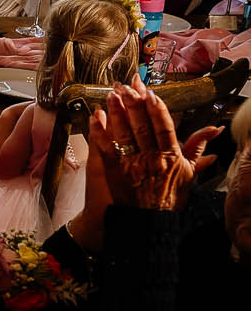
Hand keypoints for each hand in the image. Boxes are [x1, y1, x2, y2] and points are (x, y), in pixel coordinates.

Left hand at [88, 83, 218, 210]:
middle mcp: (151, 159)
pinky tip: (95, 116)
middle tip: (126, 87)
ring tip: (111, 95)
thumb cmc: (168, 198)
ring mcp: (131, 165)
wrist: (148, 223)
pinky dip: (99, 130)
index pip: (165, 127)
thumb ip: (197, 148)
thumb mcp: (188, 174)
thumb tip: (215, 129)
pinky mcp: (113, 171)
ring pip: (123, 133)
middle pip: (142, 126)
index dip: (157, 109)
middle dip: (133, 104)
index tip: (151, 93)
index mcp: (171, 157)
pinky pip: (104, 147)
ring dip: (116, 112)